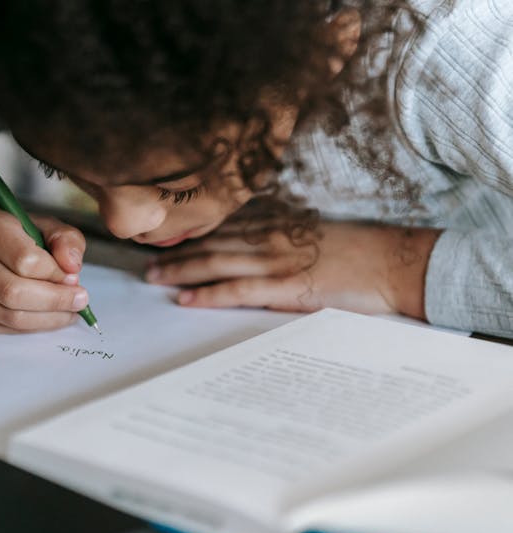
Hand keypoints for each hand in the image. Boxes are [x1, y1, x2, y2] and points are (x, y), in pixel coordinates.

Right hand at [0, 194, 89, 332]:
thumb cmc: (7, 234)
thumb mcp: (40, 224)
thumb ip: (65, 240)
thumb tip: (73, 270)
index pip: (26, 260)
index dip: (56, 274)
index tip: (74, 279)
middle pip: (15, 292)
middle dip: (56, 301)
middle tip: (80, 301)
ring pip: (11, 316)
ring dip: (48, 319)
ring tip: (69, 312)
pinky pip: (3, 328)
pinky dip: (31, 326)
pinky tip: (46, 317)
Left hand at [144, 205, 440, 318]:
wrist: (395, 262)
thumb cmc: (359, 249)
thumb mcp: (315, 232)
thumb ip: (283, 234)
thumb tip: (254, 242)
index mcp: (278, 222)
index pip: (223, 226)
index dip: (190, 234)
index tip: (164, 238)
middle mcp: (270, 236)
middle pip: (211, 243)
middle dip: (175, 253)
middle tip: (146, 262)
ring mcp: (276, 261)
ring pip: (215, 264)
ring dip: (181, 272)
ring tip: (154, 279)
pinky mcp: (286, 287)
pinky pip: (237, 291)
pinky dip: (208, 295)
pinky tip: (186, 300)